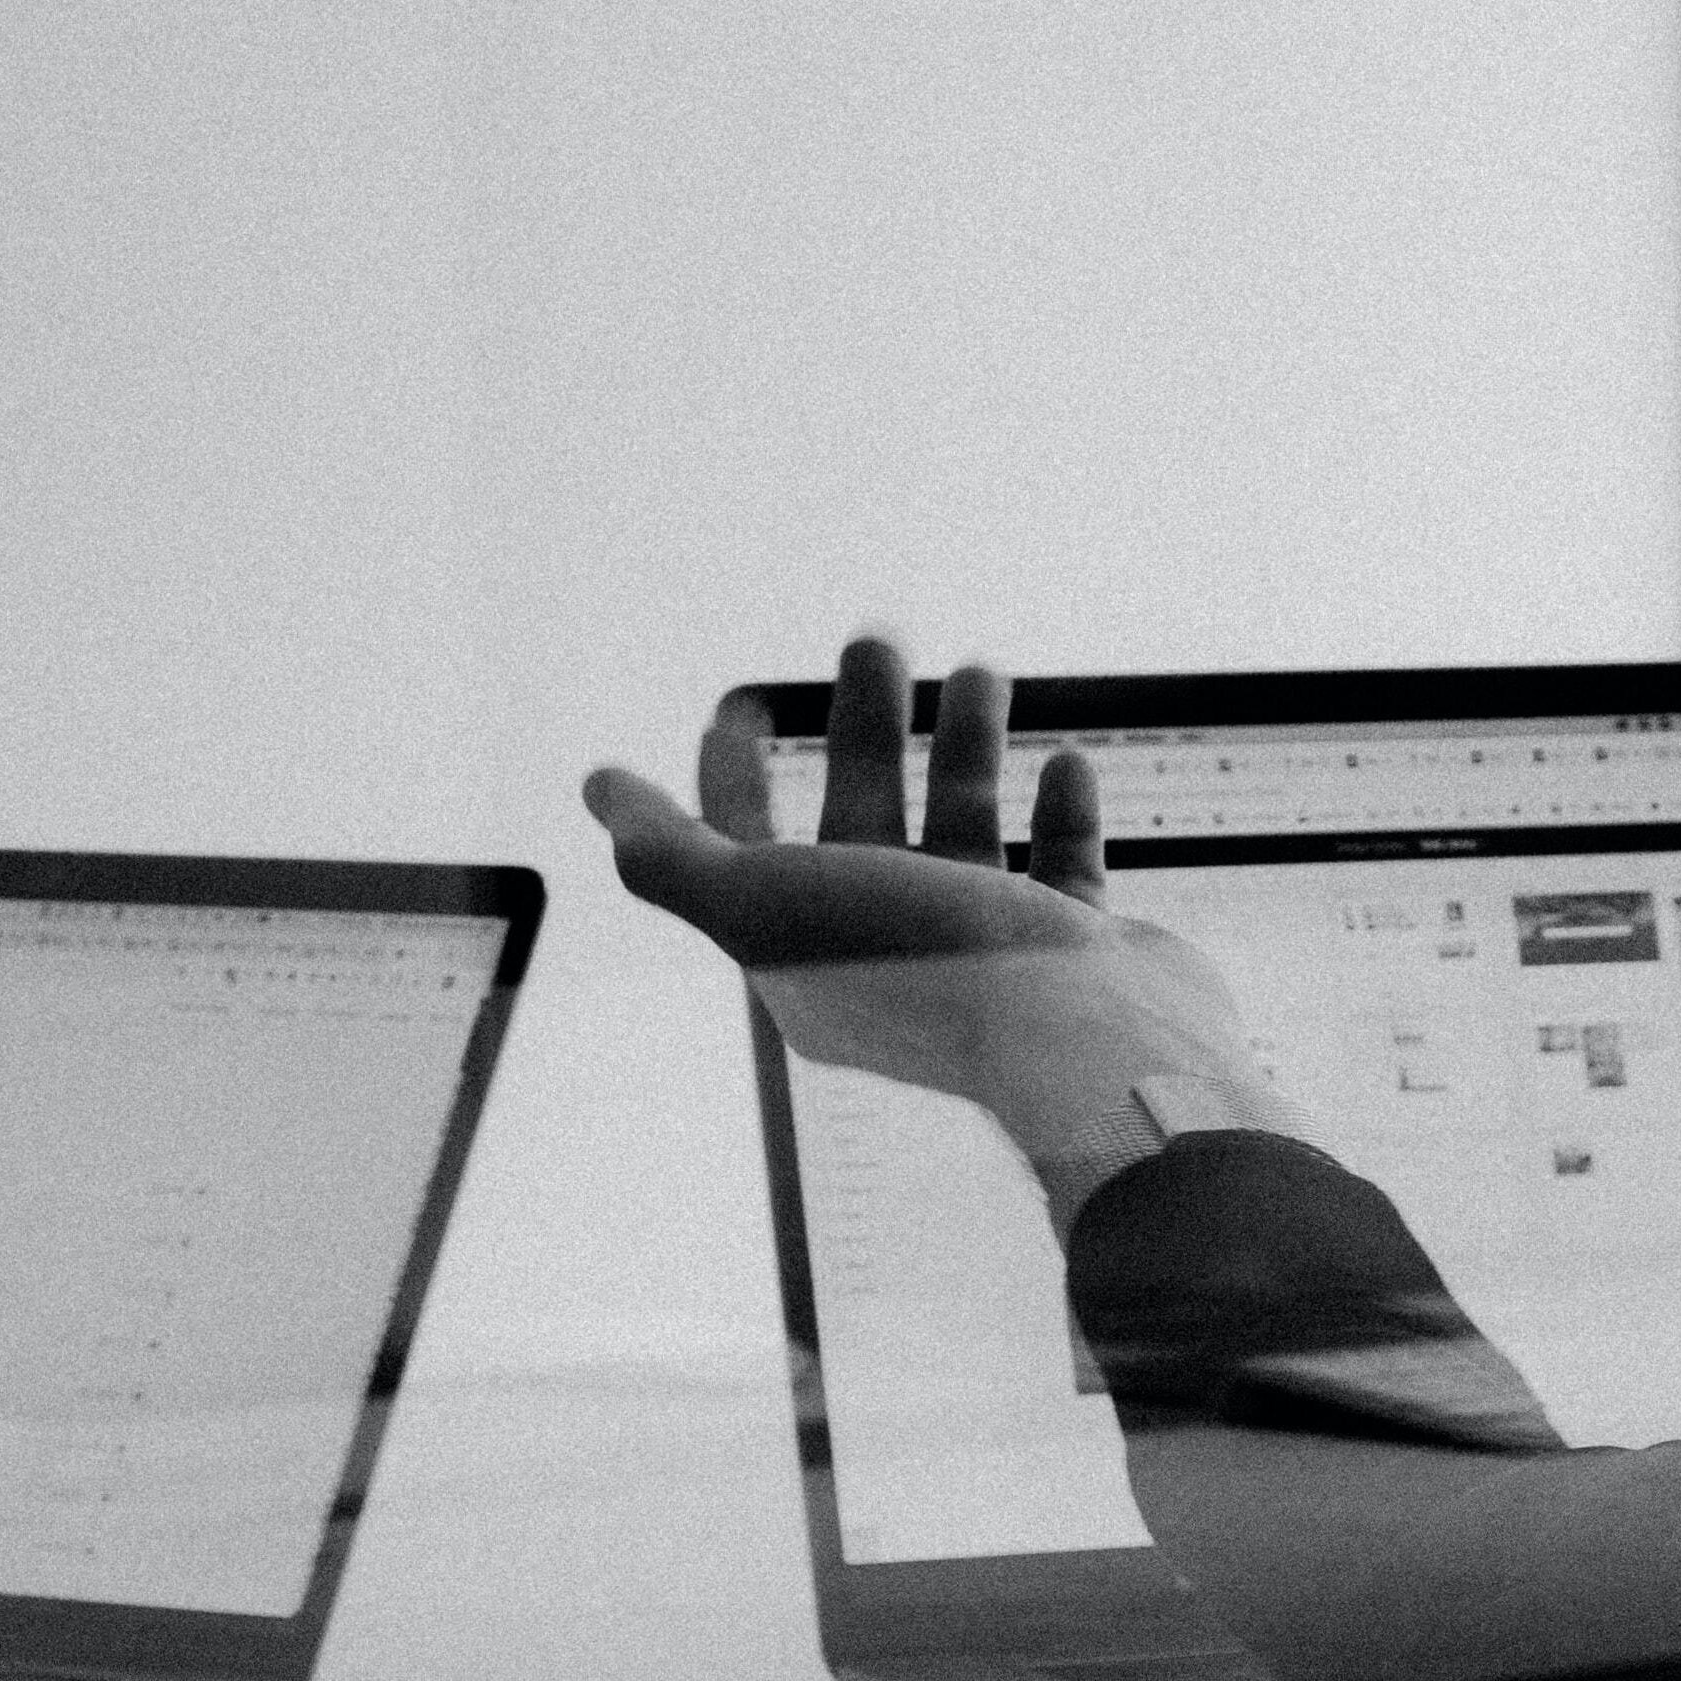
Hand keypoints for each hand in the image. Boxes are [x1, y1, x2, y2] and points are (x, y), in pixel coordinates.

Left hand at [584, 636, 1253, 1166]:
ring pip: (963, 835)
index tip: (741, 698)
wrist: (1080, 1040)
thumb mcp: (760, 904)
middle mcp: (893, 958)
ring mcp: (989, 959)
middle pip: (860, 821)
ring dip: (966, 751)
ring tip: (982, 671)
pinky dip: (1060, 815)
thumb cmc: (919, 965)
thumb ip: (670, 854)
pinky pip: (1063, 874)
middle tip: (877, 639)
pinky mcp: (1075, 956)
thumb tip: (599, 790)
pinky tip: (1065, 764)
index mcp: (808, 958)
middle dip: (861, 729)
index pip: (746, 855)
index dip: (729, 776)